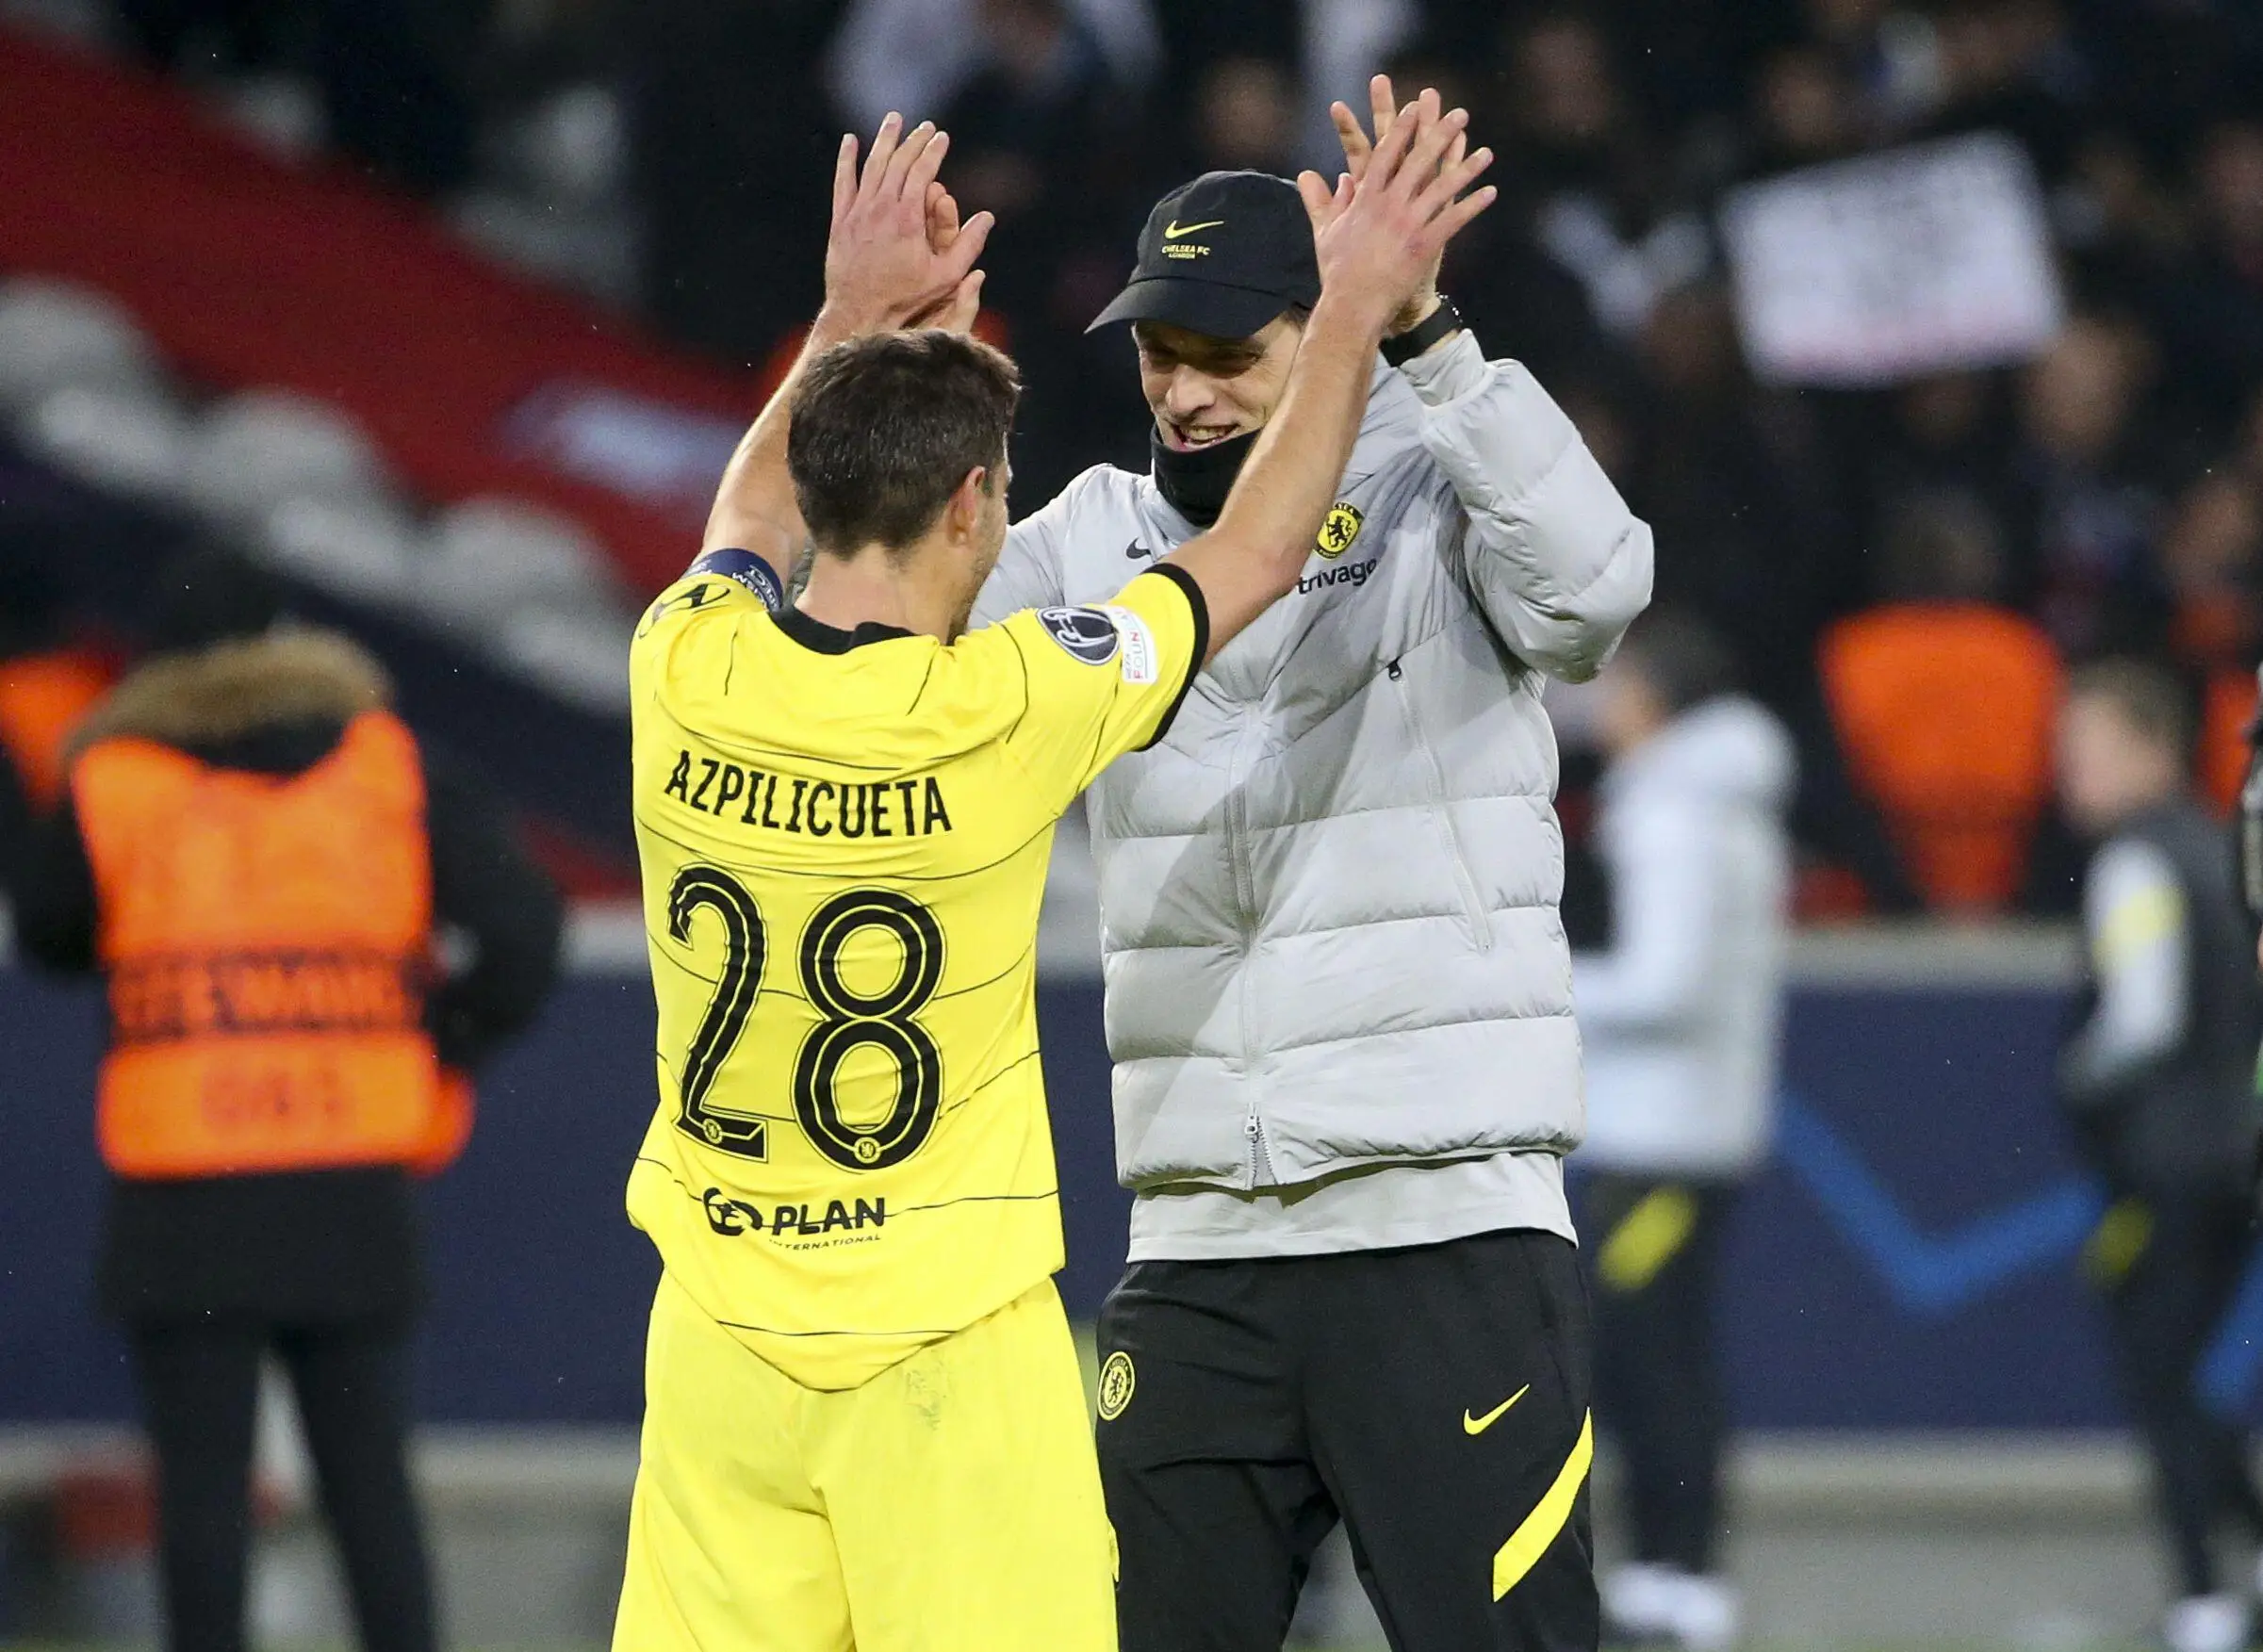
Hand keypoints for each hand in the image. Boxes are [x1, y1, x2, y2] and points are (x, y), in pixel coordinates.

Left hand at [821, 114, 993, 339]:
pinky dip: (846, 159)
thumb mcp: (945, 276)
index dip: (934, 151)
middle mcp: (882, 207)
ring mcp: (859, 212)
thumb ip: (968, 245)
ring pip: (872, 165)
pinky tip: (850, 141)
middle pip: (899, 162)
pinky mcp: (842, 221)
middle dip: (914, 141)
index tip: (942, 137)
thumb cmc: (906, 298)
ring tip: (894, 120)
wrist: (859, 312)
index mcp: (908, 217)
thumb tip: (987, 217)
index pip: (923, 171)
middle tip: (925, 127)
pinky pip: (843, 182)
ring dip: (884, 140)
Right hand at [1298, 95, 1494, 341]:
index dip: (1402, 128)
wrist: (1351, 305)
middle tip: (1460, 114)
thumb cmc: (1336, 271)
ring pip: (1442, 187)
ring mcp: (1408, 224)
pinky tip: (1490, 193)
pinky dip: (1472, 206)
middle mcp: (1388, 205)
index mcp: (1365, 198)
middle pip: (1419, 160)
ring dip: (1467, 168)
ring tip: (1487, 153)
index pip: (1386, 153)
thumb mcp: (1325, 232)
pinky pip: (1453, 220)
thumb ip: (1321, 201)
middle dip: (1441, 133)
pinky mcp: (1424, 245)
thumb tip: (1311, 176)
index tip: (1415, 107)